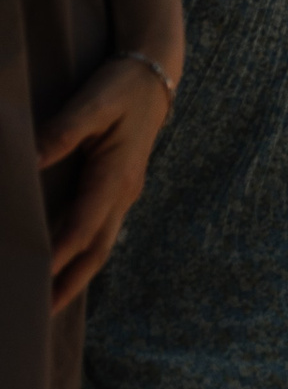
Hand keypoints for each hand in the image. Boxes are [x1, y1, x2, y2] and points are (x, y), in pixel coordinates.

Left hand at [35, 56, 170, 308]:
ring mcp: (124, 194)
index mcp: (116, 176)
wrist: (155, 77)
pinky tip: (67, 261)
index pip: (84, 226)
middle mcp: (123, 193)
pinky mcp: (119, 189)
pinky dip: (83, 253)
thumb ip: (61, 132)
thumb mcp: (92, 102)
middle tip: (43, 311)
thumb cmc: (120, 87)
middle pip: (97, 250)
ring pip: (100, 244)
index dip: (59, 253)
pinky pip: (100, 230)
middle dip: (71, 282)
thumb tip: (30, 160)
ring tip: (52, 298)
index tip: (37, 275)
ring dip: (77, 274)